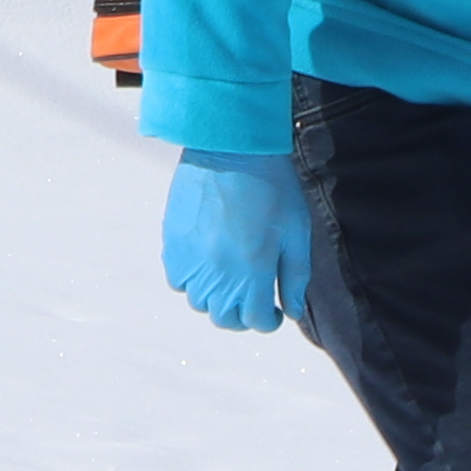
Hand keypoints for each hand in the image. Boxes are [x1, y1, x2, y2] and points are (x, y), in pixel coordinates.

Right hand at [160, 151, 309, 334]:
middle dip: (242, 315)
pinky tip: (206, 263)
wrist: (231, 150)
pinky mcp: (173, 245)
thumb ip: (295, 276)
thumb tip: (292, 311)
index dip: (269, 320)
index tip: (274, 311)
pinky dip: (192, 280)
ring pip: (199, 302)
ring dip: (216, 298)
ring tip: (230, 278)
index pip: (257, 321)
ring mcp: (192, 261)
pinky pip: (178, 280)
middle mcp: (219, 274)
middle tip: (253, 299)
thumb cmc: (273, 188)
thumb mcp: (297, 232)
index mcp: (254, 273)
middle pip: (225, 318)